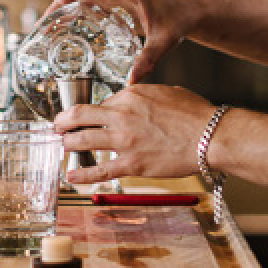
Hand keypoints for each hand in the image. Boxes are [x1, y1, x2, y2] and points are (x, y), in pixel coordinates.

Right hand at [45, 0, 194, 84]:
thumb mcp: (164, 40)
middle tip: (41, 29)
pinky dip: (77, 11)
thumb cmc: (181, 18)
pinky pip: (91, 0)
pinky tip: (70, 30)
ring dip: (65, 9)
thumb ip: (148, 59)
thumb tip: (133, 83)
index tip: (47, 17)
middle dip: (57, 7)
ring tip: (49, 31)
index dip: (62, 1)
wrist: (194, 10)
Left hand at [52, 83, 214, 183]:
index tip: (90, 117)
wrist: (210, 136)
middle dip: (64, 121)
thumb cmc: (195, 114)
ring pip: (83, 141)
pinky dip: (82, 174)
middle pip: (80, 116)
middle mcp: (121, 115)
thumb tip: (135, 99)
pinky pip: (99, 170)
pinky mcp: (131, 164)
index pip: (102, 102)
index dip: (94, 111)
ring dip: (68, 143)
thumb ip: (144, 96)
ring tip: (62, 145)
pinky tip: (71, 175)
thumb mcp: (166, 92)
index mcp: (131, 96)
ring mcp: (124, 141)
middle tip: (58, 125)